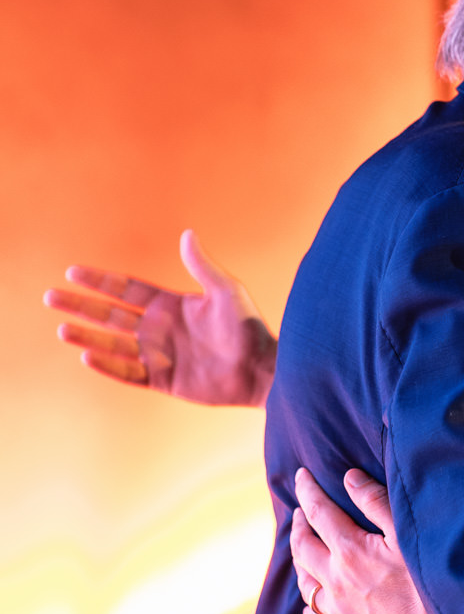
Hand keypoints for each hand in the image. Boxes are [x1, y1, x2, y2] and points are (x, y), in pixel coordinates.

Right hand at [43, 229, 276, 405]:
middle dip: (82, 305)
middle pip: (111, 315)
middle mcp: (160, 329)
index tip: (72, 271)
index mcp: (171, 305)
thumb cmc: (248, 327)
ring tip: (62, 329)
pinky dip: (108, 366)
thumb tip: (186, 234)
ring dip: (88, 337)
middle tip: (51, 296)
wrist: (262, 368)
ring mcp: (160, 355)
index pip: (127, 290)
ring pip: (114, 344)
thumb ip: (202, 266)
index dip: (101, 281)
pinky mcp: (164, 379)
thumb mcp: (226, 291)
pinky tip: (88, 356)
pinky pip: (129, 373)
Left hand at [291, 468, 434, 613]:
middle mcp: (334, 580)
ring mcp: (335, 609)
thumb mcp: (406, 536)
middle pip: (302, 547)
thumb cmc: (425, 586)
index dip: (308, 491)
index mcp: (349, 551)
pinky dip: (310, 603)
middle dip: (298, 525)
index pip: (319, 513)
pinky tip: (313, 600)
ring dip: (300, 560)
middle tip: (300, 511)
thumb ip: (376, 503)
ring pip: (304, 582)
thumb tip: (349, 478)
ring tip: (303, 548)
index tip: (301, 475)